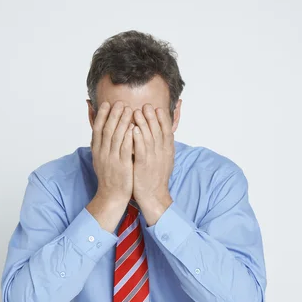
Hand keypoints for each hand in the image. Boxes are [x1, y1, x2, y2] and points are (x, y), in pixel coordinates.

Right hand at [90, 100, 133, 203]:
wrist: (111, 195)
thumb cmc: (108, 176)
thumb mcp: (99, 158)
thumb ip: (99, 144)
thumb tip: (98, 129)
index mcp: (96, 150)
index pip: (97, 129)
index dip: (102, 115)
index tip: (107, 104)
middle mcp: (102, 153)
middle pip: (107, 130)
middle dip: (113, 114)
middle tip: (120, 102)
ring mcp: (112, 159)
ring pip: (116, 137)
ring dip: (122, 122)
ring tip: (128, 109)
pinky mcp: (122, 165)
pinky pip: (125, 149)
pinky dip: (129, 137)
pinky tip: (133, 127)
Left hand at [132, 104, 174, 223]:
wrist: (153, 196)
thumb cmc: (155, 178)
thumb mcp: (164, 160)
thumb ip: (162, 147)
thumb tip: (162, 135)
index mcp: (168, 151)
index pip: (167, 131)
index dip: (162, 119)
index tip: (157, 108)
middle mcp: (162, 153)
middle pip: (158, 130)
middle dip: (152, 117)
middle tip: (146, 105)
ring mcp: (154, 158)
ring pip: (149, 137)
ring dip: (143, 123)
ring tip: (136, 112)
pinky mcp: (144, 165)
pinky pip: (141, 148)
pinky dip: (138, 137)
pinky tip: (133, 128)